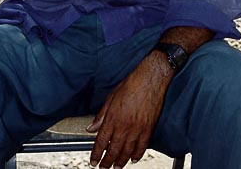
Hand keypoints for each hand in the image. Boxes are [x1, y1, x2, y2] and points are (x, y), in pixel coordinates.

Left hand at [87, 52, 172, 168]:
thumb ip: (101, 115)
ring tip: (116, 167)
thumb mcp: (111, 98)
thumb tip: (91, 128)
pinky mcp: (148, 129)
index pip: (101, 142)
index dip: (96, 154)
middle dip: (107, 162)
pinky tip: (133, 159)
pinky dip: (137, 155)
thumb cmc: (130, 85)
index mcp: (112, 118)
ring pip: (127, 152)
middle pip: (113, 150)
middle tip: (103, 167)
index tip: (93, 161)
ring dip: (120, 162)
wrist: (149, 80)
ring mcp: (137, 129)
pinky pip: (141, 147)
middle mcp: (124, 126)